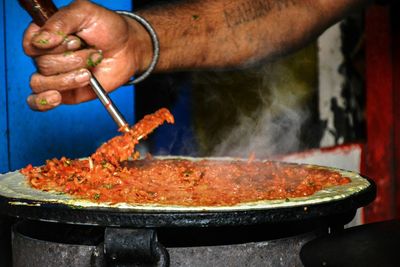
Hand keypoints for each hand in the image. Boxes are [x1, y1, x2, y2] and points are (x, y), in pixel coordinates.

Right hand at [23, 0, 150, 110]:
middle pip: (43, 64)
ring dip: (69, 79)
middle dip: (73, 60)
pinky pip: (38, 102)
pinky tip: (56, 98)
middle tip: (93, 53)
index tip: (76, 41)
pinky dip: (42, 102)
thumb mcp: (85, 13)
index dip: (54, 45)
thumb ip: (60, 22)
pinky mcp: (63, 92)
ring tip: (89, 73)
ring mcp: (53, 75)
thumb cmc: (107, 28)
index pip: (31, 44)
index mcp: (46, 33)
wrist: (127, 48)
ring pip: (42, 83)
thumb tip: (40, 41)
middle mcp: (46, 54)